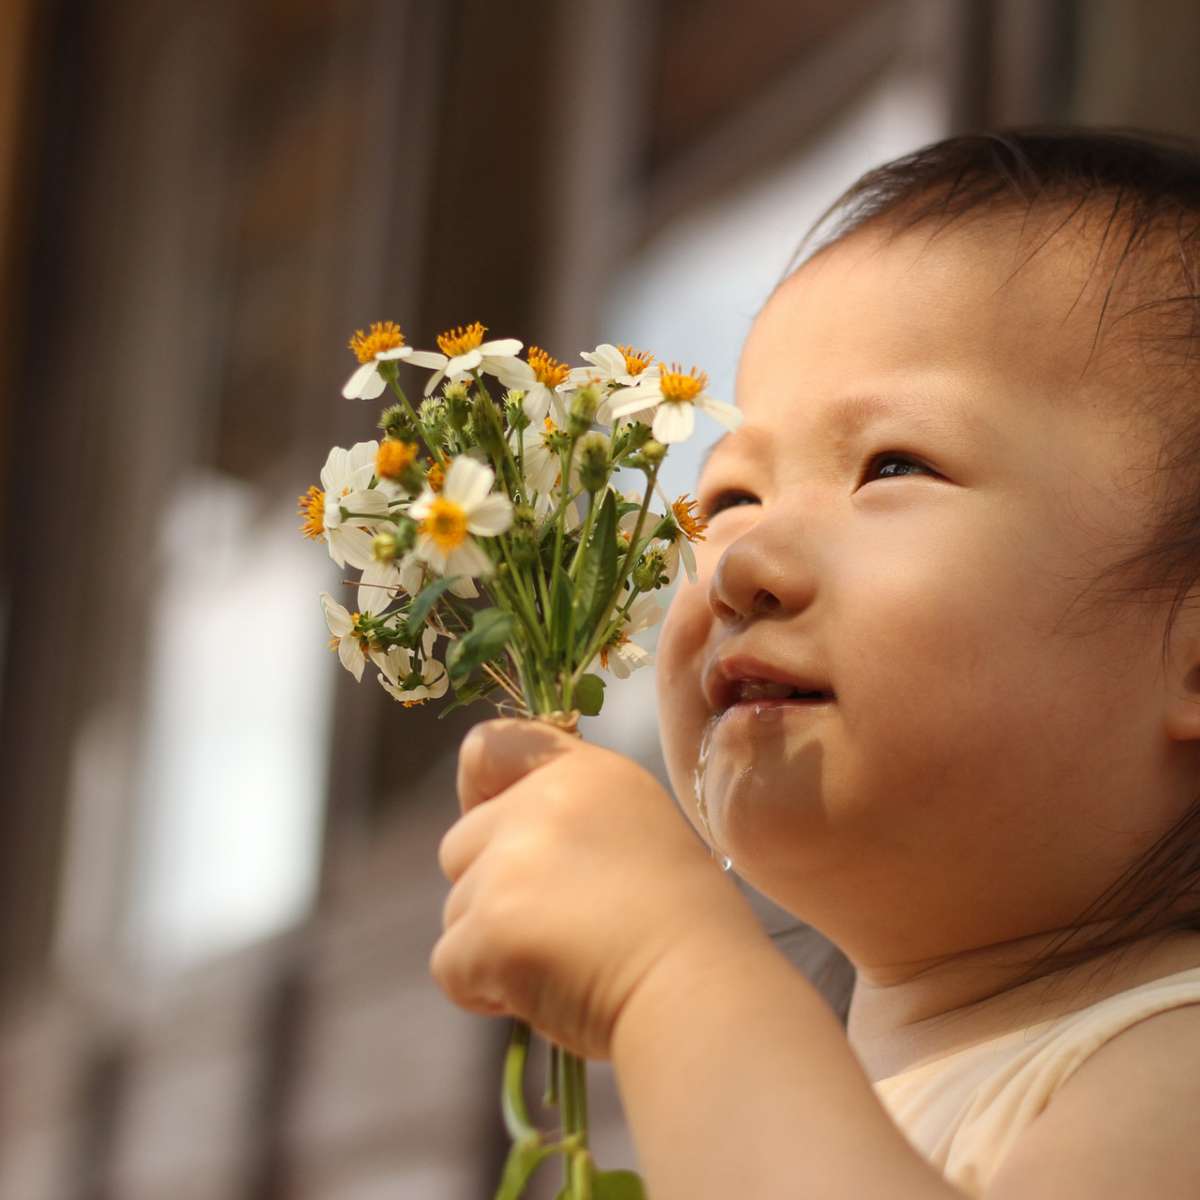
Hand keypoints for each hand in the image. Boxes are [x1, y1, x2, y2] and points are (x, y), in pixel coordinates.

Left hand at [432, 717, 761, 1059]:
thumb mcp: (637, 833)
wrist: (698, 992)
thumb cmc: (682, 931)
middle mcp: (541, 802)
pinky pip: (450, 965)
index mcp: (586, 773)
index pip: (488, 747)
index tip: (506, 839)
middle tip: (557, 929)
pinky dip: (483, 990)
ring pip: (456, 910)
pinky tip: (545, 994)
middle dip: (489, 893)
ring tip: (565, 965)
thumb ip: (571, 823)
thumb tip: (512, 853)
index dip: (479, 795)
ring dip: (490, 946)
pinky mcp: (488, 925)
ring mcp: (509, 862)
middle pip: (461, 845)